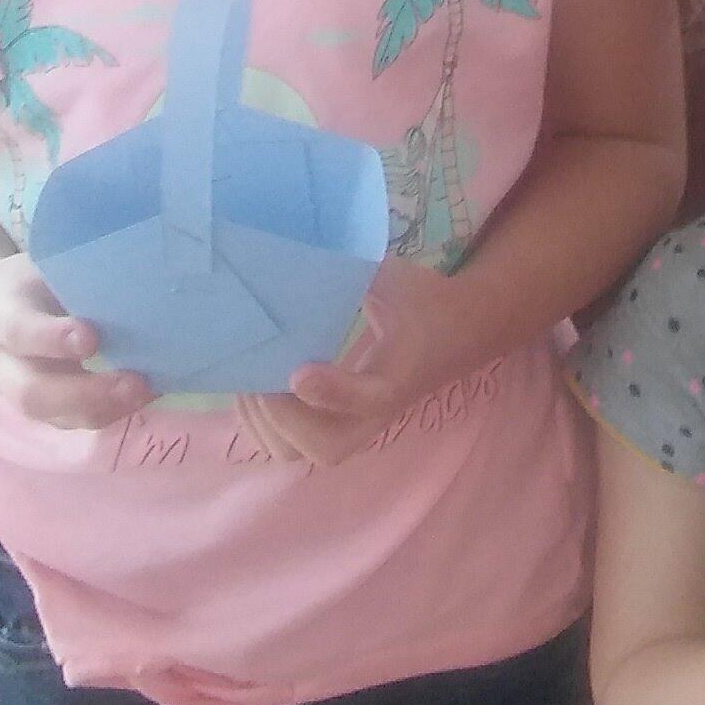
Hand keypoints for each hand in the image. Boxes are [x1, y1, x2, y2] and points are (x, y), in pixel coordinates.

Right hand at [0, 253, 153, 433]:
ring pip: (58, 417)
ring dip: (106, 408)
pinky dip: (115, 411)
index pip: (20, 332)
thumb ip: (74, 274)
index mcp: (2, 318)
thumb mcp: (38, 268)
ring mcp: (25, 395)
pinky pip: (78, 420)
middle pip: (34, 393)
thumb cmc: (25, 286)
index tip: (90, 337)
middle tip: (133, 381)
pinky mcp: (48, 411)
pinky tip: (148, 392)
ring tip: (147, 391)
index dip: (52, 338)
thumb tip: (137, 269)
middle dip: (85, 392)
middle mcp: (8, 366)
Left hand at [233, 258, 478, 469]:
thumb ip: (351, 271)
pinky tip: (252, 390)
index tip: (299, 373)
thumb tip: (297, 250)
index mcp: (396, 376)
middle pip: (325, 447)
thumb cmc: (421, 302)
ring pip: (301, 454)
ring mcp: (354, 426)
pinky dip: (263, 428)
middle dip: (282, 417)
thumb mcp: (395, 279)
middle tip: (259, 375)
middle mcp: (375, 414)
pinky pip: (291, 447)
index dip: (332, 392)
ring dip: (266, 425)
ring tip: (249, 381)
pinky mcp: (337, 427)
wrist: (456, 332)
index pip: (367, 399)